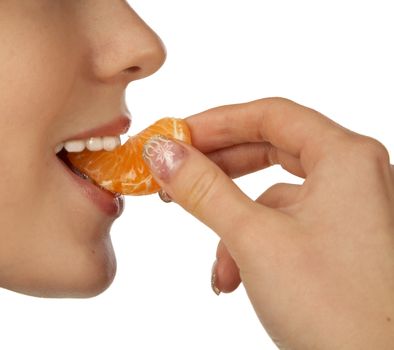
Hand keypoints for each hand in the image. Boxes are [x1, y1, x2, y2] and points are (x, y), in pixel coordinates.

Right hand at [143, 98, 393, 348]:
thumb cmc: (337, 310)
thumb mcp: (255, 239)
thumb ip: (205, 190)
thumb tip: (164, 154)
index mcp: (345, 157)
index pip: (270, 115)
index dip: (216, 122)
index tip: (176, 137)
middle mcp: (352, 175)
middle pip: (270, 149)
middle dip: (219, 168)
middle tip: (177, 175)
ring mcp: (348, 209)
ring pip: (273, 196)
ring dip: (233, 222)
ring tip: (214, 260)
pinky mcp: (339, 240)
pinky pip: (285, 226)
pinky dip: (253, 245)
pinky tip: (235, 278)